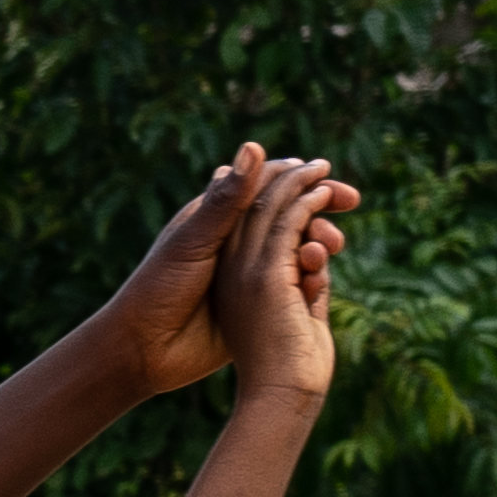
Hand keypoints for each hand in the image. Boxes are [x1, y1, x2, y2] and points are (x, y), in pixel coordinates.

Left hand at [87, 142, 329, 406]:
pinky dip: (312, 274)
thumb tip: (253, 146)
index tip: (328, 171)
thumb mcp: (195, 241)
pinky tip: (320, 277)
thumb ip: (227, 200)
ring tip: (330, 245)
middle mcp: (235, 240)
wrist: (144, 350)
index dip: (298, 174)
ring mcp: (248, 270)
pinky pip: (293, 281)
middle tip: (352, 201)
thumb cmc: (159, 288)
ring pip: (296, 244)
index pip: (266, 184)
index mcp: (217, 217)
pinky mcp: (255, 301)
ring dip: (319, 238)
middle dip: (321, 204)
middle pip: (288, 210)